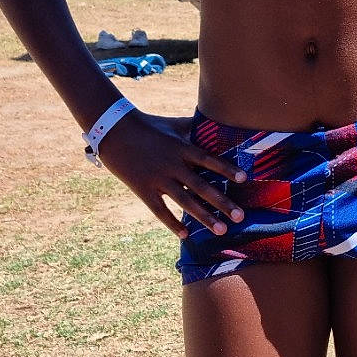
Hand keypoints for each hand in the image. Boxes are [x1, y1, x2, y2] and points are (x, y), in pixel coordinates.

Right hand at [94, 109, 245, 237]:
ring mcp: (158, 179)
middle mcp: (173, 165)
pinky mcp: (143, 189)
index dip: (226, 169)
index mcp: (182, 148)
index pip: (209, 160)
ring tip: (221, 230)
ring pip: (184, 202)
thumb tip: (216, 121)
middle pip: (201, 186)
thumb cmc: (148, 125)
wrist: (113, 130)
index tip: (243, 179)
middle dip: (222, 203)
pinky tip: (186, 236)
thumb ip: (194, 126)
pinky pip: (160, 210)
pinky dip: (172, 223)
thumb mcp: (173, 124)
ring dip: (204, 217)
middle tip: (240, 217)